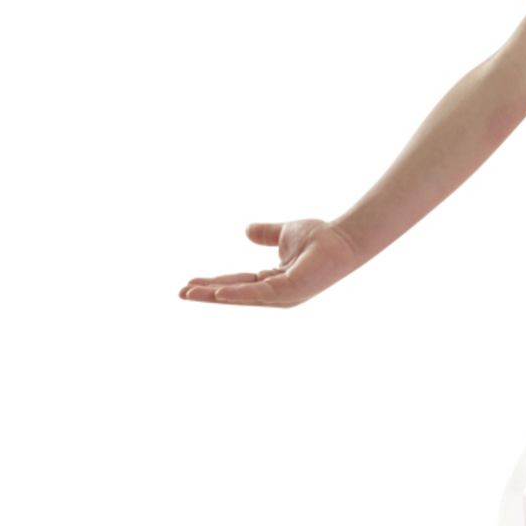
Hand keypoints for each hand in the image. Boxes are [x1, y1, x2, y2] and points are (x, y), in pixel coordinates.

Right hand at [179, 218, 363, 307]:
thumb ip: (265, 234)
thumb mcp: (284, 233)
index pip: (237, 283)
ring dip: (214, 295)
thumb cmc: (320, 238)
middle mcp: (276, 292)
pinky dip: (238, 294)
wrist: (344, 238)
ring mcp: (283, 294)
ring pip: (241, 296)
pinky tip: (218, 292)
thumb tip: (245, 229)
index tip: (189, 283)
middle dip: (207, 294)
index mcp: (272, 281)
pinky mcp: (290, 291)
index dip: (213, 283)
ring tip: (189, 293)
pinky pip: (259, 293)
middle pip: (234, 294)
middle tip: (181, 293)